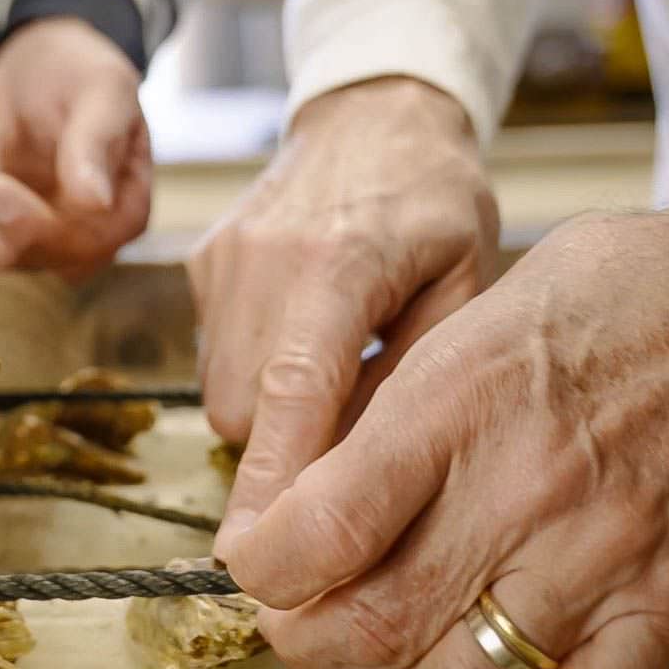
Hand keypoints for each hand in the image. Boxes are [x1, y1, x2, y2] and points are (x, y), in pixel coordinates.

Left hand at [0, 17, 149, 280]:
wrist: (36, 67)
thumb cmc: (79, 75)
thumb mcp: (102, 89)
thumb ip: (97, 142)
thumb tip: (94, 202)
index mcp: (117, 217)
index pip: (69, 248)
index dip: (23, 224)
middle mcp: (66, 247)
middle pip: (1, 249)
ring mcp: (11, 246)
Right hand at [189, 77, 496, 545]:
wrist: (374, 111)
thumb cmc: (434, 198)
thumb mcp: (466, 279)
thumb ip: (420, 376)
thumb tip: (374, 475)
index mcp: (340, 263)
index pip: (292, 391)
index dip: (273, 483)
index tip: (261, 557)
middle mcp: (265, 260)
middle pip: (241, 411)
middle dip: (281, 453)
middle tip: (346, 449)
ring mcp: (224, 260)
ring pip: (219, 391)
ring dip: (268, 414)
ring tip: (337, 376)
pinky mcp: (202, 262)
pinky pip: (213, 353)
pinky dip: (255, 370)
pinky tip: (306, 339)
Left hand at [220, 155, 668, 668]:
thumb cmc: (613, 290)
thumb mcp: (468, 318)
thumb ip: (388, 415)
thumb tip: (298, 495)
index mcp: (461, 401)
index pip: (323, 529)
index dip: (263, 569)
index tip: (254, 563)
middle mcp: (527, 485)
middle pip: (375, 624)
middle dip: (308, 636)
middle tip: (299, 616)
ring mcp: (605, 552)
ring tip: (394, 638)